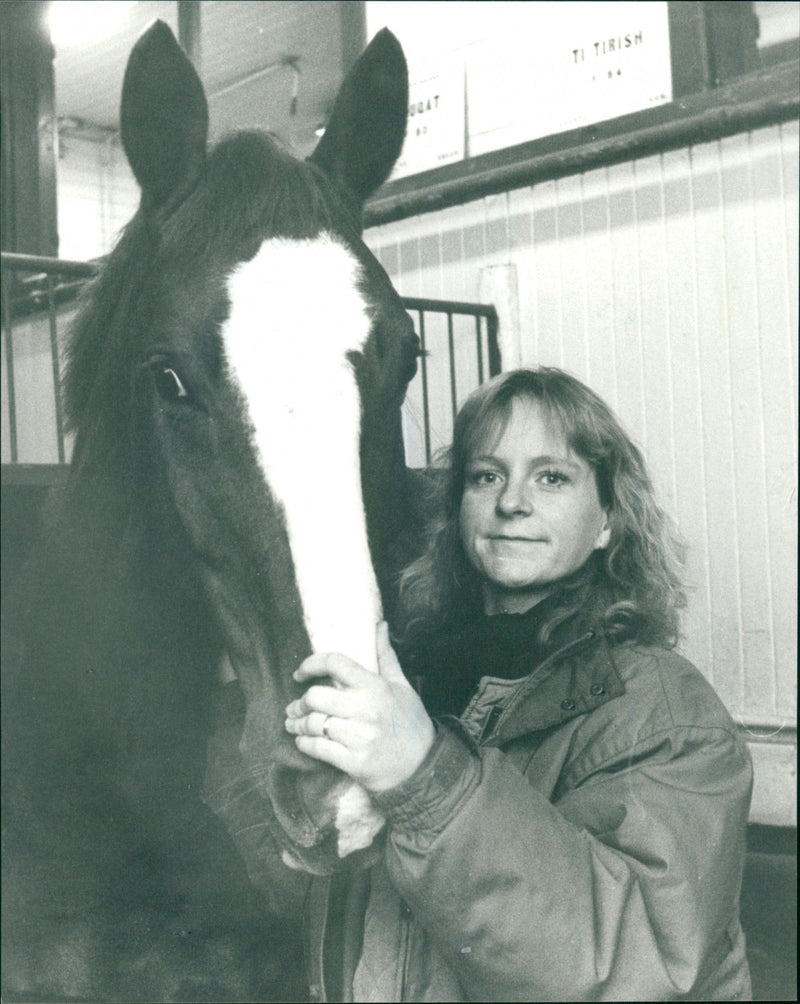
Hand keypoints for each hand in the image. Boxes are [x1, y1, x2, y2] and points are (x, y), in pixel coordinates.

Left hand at [285, 622, 434, 792]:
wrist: (424, 765)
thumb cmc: (411, 722)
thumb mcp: (402, 685)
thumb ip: (386, 655)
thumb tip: (381, 625)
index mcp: (375, 686)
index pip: (335, 663)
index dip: (310, 664)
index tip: (299, 674)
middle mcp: (366, 709)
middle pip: (314, 697)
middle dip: (299, 702)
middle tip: (295, 707)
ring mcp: (359, 736)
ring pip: (313, 724)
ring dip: (297, 725)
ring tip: (293, 724)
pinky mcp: (354, 761)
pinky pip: (318, 749)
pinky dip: (304, 744)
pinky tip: (303, 742)